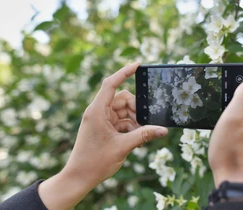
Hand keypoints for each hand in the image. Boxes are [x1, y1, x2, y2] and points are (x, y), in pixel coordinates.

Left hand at [38, 62, 167, 208]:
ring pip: (123, 110)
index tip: (138, 65)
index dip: (124, 72)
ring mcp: (100, 119)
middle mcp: (98, 112)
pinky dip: (129, 126)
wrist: (79, 177)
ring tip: (140, 133)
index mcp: (97, 111)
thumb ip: (143, 135)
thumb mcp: (123, 147)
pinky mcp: (103, 127)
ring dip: (134, 119)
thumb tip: (163, 130)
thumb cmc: (95, 162)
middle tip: (145, 123)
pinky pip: (120, 120)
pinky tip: (135, 137)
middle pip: (122, 98)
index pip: (111, 84)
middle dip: (136, 108)